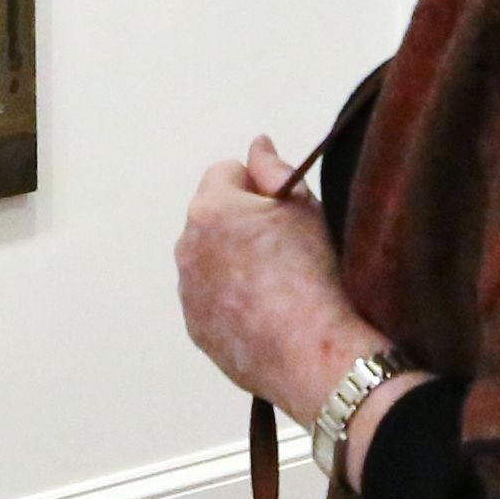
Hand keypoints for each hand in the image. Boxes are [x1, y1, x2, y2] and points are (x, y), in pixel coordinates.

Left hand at [175, 135, 376, 417]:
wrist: (313, 353)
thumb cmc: (312, 274)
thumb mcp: (304, 208)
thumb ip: (273, 169)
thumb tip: (257, 145)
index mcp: (209, 210)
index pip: (227, 172)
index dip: (260, 186)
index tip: (286, 211)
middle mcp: (186, 248)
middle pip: (214, 216)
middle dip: (242, 223)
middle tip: (286, 249)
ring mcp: (188, 292)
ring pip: (210, 259)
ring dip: (234, 262)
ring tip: (278, 285)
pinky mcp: (196, 329)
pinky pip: (211, 299)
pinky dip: (232, 300)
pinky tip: (267, 314)